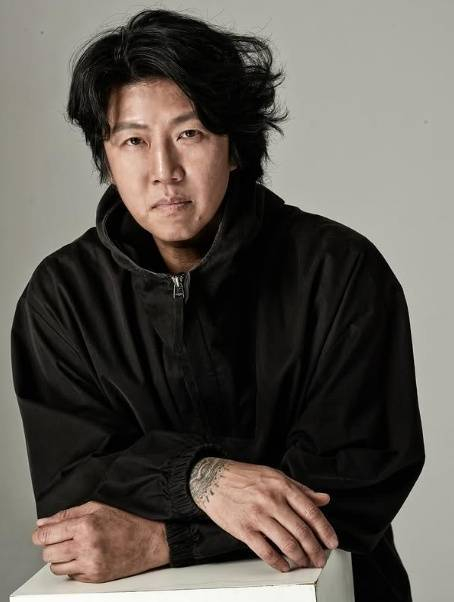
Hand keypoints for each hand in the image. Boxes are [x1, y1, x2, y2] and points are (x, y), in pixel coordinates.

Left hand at [31, 501, 169, 581]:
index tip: (41, 534)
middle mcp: (86, 546)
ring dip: (60, 558)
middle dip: (50, 546)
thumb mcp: (97, 508)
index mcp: (85, 525)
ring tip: (74, 548)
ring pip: (56, 567)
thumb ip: (67, 515)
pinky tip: (85, 556)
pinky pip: (70, 576)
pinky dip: (73, 567)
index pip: (46, 535)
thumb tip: (43, 523)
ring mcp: (90, 564)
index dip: (40, 535)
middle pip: (47, 553)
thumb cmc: (126, 522)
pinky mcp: (95, 577)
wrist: (149, 541)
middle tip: (61, 540)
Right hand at [189, 458, 338, 572]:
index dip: (325, 530)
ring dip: (300, 558)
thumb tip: (323, 499)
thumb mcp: (274, 476)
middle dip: (315, 550)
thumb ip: (300, 489)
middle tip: (320, 558)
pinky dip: (278, 563)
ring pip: (287, 543)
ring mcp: (257, 516)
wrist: (213, 479)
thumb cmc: (244, 477)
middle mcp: (271, 500)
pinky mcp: (244, 529)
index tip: (332, 542)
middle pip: (301, 531)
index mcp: (282, 486)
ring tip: (305, 563)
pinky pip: (266, 551)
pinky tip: (284, 565)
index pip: (310, 512)